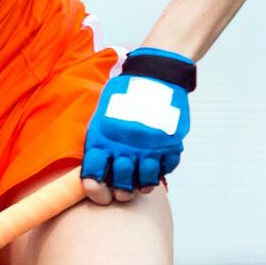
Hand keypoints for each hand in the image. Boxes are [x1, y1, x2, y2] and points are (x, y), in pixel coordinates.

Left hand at [81, 48, 194, 205]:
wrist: (156, 73)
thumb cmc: (126, 93)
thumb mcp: (102, 114)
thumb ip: (98, 141)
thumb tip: (94, 169)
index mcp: (105, 138)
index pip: (93, 175)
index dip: (94, 189)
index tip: (98, 188)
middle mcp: (127, 146)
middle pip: (121, 184)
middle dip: (121, 191)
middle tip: (123, 188)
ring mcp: (151, 147)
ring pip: (146, 182)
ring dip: (143, 185)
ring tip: (141, 182)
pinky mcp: (171, 144)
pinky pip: (168, 168)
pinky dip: (163, 170)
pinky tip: (157, 164)